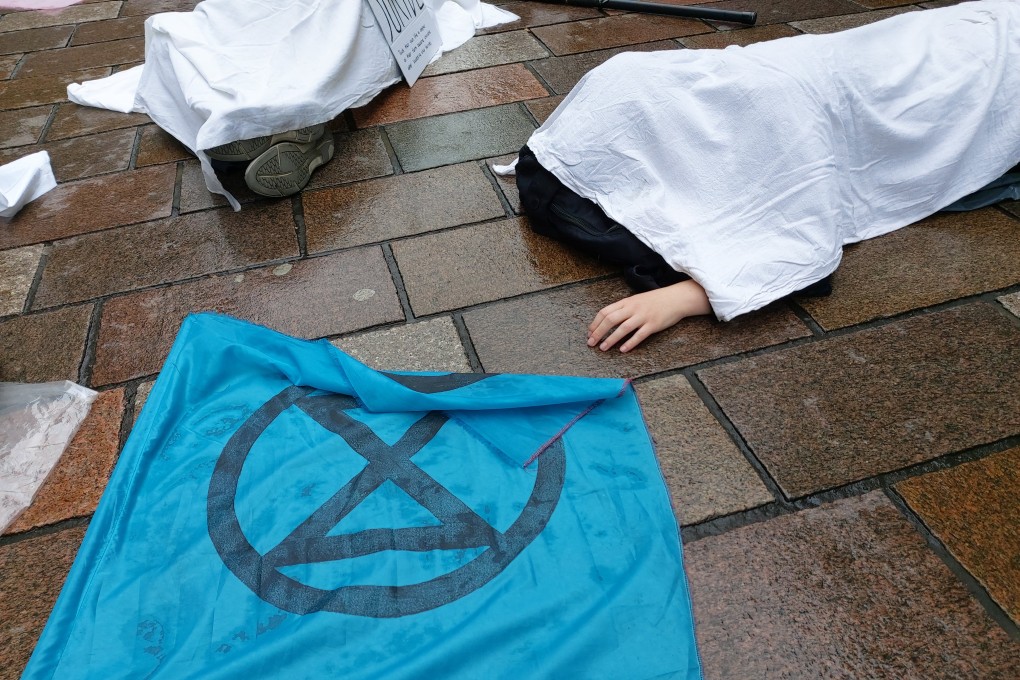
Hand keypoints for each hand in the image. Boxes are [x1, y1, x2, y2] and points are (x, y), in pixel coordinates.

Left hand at [587, 279, 710, 352]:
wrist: (676, 298)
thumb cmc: (655, 301)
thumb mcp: (636, 300)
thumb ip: (623, 309)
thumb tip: (608, 320)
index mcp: (626, 302)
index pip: (605, 311)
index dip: (595, 323)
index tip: (589, 333)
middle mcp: (633, 308)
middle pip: (610, 320)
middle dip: (598, 332)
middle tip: (591, 343)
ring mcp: (643, 316)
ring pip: (623, 328)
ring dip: (611, 339)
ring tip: (603, 348)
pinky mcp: (653, 325)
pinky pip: (639, 335)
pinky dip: (630, 343)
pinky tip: (623, 350)